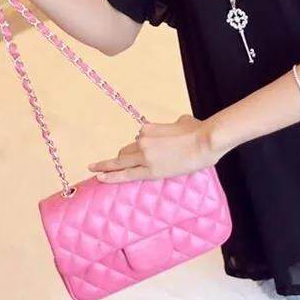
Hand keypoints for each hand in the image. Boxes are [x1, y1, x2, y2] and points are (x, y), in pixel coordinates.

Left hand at [87, 114, 222, 182]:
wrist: (205, 141)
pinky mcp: (150, 171)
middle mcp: (143, 140)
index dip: (141, 145)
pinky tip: (99, 177)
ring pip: (121, 161)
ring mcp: (145, 155)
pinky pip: (125, 174)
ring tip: (94, 169)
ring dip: (109, 166)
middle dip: (118, 157)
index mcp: (148, 127)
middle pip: (125, 150)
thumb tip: (175, 129)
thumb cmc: (197, 130)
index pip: (138, 138)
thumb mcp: (180, 122)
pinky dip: (111, 175)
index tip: (145, 151)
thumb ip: (172, 127)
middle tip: (101, 163)